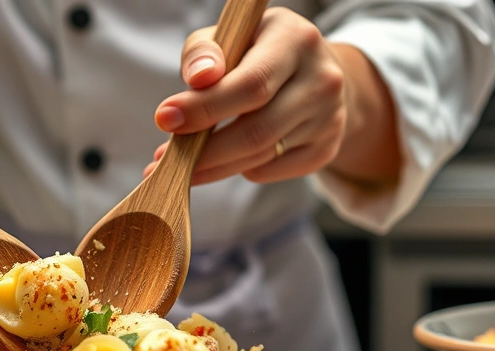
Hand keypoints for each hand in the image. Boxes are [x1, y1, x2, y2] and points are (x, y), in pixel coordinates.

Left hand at [145, 8, 347, 185]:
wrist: (316, 73)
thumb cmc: (259, 52)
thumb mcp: (232, 36)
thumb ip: (205, 52)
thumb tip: (197, 80)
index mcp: (296, 40)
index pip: (251, 84)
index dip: (204, 107)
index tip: (165, 119)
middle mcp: (321, 80)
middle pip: (255, 131)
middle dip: (203, 150)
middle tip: (165, 158)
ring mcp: (329, 119)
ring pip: (259, 157)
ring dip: (212, 166)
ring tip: (180, 165)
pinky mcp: (325, 149)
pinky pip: (268, 171)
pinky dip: (238, 168)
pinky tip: (223, 158)